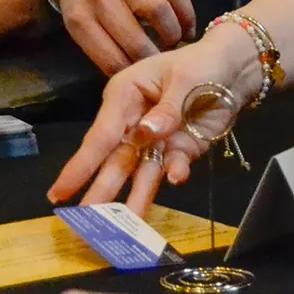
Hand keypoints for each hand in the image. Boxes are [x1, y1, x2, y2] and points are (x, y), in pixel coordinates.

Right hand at [47, 23, 259, 214]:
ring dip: (133, 198)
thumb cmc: (202, 64)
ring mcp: (155, 139)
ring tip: (123, 229)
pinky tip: (177, 176)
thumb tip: (143, 135)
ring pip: (140, 172)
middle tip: (85, 224)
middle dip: (101, 190)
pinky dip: (174, 173)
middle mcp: (133, 121)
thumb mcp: (185, 80)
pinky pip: (171, 167)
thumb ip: (165, 110)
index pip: (101, 134)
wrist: (235, 70)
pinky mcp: (177, 150)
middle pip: (115, 159)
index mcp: (125, 95)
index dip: (80, 165)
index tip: (59, 193)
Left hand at [49, 0, 195, 74]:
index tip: (144, 79)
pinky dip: (186, 13)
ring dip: (173, 34)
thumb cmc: (83, 0)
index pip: (112, 61)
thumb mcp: (79, 26)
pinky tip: (186, 27)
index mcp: (80, 19)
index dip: (133, 75)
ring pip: (160, 11)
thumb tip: (137, 79)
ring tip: (175, 44)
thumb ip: (103, 51)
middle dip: (156, 59)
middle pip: (137, 40)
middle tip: (164, 66)